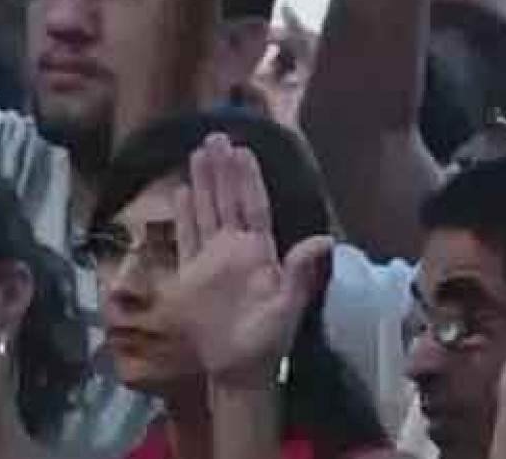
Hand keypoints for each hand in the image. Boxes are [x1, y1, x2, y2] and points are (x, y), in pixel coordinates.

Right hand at [166, 134, 331, 388]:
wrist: (237, 369)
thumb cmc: (268, 340)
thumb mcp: (287, 307)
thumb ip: (301, 273)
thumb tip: (325, 239)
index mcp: (260, 252)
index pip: (253, 206)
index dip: (249, 179)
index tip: (243, 150)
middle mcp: (236, 248)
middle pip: (228, 201)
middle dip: (222, 170)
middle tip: (215, 136)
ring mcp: (212, 260)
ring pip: (207, 212)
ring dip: (202, 183)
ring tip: (197, 152)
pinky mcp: (191, 276)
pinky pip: (186, 239)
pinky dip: (183, 216)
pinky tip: (180, 192)